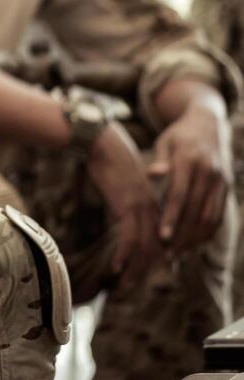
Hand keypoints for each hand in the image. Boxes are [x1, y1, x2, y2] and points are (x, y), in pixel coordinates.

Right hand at [88, 122, 162, 286]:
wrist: (100, 142)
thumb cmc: (107, 159)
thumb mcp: (123, 182)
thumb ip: (127, 198)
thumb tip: (122, 210)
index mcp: (153, 202)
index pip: (158, 237)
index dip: (151, 258)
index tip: (140, 271)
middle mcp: (152, 207)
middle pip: (155, 246)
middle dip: (144, 268)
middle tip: (132, 285)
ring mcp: (141, 207)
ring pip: (144, 245)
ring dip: (135, 268)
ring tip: (125, 283)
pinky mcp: (126, 206)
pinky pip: (129, 237)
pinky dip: (124, 255)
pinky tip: (116, 267)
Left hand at [150, 103, 232, 251]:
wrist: (208, 123)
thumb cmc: (178, 136)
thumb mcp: (164, 142)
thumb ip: (160, 159)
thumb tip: (153, 172)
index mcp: (189, 160)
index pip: (179, 194)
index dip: (171, 217)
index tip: (161, 237)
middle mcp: (209, 172)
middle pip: (195, 211)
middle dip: (182, 235)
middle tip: (166, 255)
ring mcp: (221, 181)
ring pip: (210, 217)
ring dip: (195, 239)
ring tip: (178, 255)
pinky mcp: (227, 187)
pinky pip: (218, 214)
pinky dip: (207, 232)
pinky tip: (194, 245)